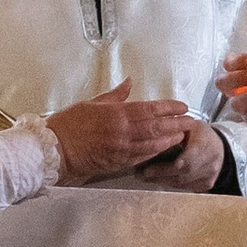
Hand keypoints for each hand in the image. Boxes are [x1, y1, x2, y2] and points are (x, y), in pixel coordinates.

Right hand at [47, 83, 201, 183]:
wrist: (55, 150)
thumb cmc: (68, 125)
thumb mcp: (91, 103)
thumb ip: (114, 95)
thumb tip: (129, 83)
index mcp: (117, 114)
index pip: (150, 109)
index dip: (169, 107)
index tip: (181, 106)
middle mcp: (123, 132)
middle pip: (157, 127)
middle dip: (176, 124)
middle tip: (190, 121)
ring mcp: (122, 149)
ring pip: (153, 144)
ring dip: (170, 139)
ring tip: (182, 134)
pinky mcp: (118, 163)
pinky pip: (142, 157)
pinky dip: (156, 151)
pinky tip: (164, 148)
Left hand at [126, 116, 224, 192]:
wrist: (221, 148)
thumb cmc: (200, 135)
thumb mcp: (190, 126)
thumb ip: (174, 130)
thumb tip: (149, 135)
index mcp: (205, 142)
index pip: (186, 159)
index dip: (166, 167)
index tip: (147, 170)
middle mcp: (210, 160)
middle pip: (182, 173)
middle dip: (159, 175)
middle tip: (140, 174)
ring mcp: (210, 174)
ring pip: (182, 182)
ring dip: (162, 181)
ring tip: (144, 177)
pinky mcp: (207, 184)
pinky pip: (186, 187)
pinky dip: (171, 184)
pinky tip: (159, 180)